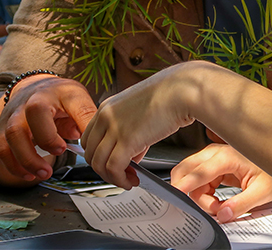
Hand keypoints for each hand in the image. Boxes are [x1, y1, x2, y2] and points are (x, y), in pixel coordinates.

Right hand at [0, 75, 97, 181]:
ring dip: (26, 161)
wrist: (36, 87)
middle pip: (19, 125)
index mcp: (47, 95)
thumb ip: (85, 118)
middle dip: (38, 145)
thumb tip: (90, 142)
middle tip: (59, 154)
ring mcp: (12, 117)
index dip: (51, 132)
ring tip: (45, 173)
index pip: (41, 110)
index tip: (67, 144)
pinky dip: (14, 166)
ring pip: (10, 139)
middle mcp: (25, 105)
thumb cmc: (60, 96)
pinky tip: (29, 175)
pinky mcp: (5, 130)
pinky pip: (2, 150)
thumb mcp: (78, 99)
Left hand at [81, 62, 201, 189]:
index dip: (99, 155)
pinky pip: (114, 168)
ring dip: (113, 178)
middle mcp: (106, 116)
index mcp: (107, 107)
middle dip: (103, 169)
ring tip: (129, 180)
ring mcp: (114, 128)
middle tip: (121, 175)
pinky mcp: (126, 139)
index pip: (89, 138)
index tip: (112, 163)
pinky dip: (121, 180)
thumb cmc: (170, 96)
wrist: (182, 90)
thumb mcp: (141, 112)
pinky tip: (133, 181)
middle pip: (90, 153)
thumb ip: (130, 132)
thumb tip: (131, 154)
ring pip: (99, 164)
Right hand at [171, 144, 271, 222]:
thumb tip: (223, 214)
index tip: (175, 194)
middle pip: (186, 170)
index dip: (185, 185)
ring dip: (198, 196)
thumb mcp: (262, 191)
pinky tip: (216, 200)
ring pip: (190, 178)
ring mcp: (213, 157)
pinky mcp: (213, 164)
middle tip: (207, 208)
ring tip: (218, 206)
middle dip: (189, 193)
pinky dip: (202, 194)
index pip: (199, 172)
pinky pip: (198, 180)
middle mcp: (216, 153)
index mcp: (227, 156)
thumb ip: (241, 204)